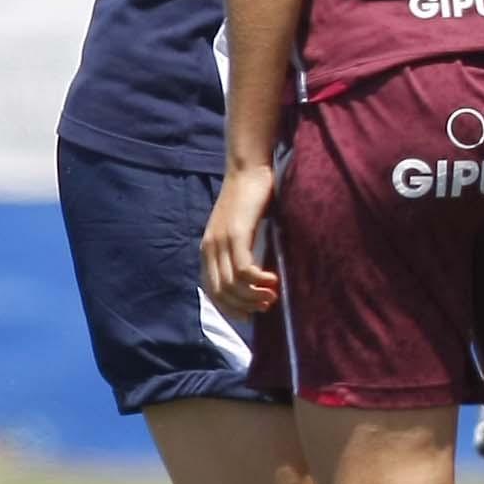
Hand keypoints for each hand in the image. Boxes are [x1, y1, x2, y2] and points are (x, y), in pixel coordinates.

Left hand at [201, 166, 280, 318]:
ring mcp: (221, 241)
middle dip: (244, 307)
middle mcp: (210, 248)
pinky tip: (273, 280)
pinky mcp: (236, 234)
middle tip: (267, 306)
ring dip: (253, 297)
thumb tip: (257, 276)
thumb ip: (243, 249)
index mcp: (209, 249)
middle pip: (221, 294)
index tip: (253, 315)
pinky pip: (243, 270)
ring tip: (272, 295)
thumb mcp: (242, 229)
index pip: (212, 292)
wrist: (248, 168)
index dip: (231, 309)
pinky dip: (258, 281)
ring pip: (232, 285)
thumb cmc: (251, 197)